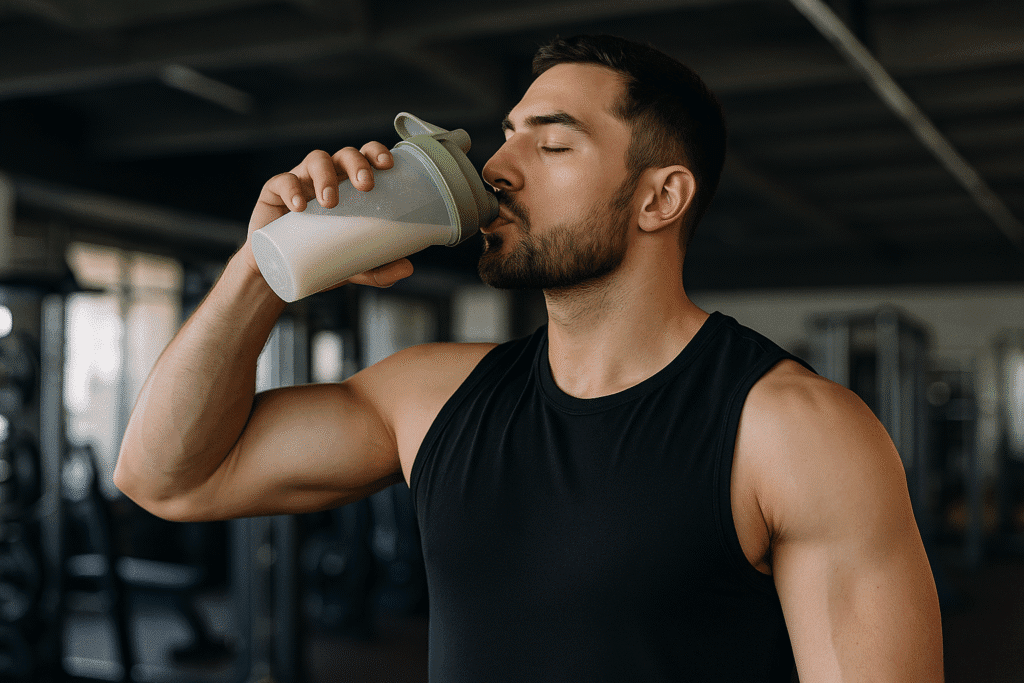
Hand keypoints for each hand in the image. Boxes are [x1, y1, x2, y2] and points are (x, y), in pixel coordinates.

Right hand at [243, 142, 413, 288]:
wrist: (279, 274)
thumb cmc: (321, 259)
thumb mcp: (354, 267)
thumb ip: (379, 269)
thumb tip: (408, 268)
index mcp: (350, 185)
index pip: (365, 157)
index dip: (376, 153)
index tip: (388, 166)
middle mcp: (328, 177)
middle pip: (344, 154)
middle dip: (357, 164)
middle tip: (366, 186)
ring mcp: (301, 182)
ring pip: (315, 160)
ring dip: (326, 176)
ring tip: (330, 202)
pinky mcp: (273, 193)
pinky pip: (281, 181)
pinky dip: (290, 189)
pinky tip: (298, 206)